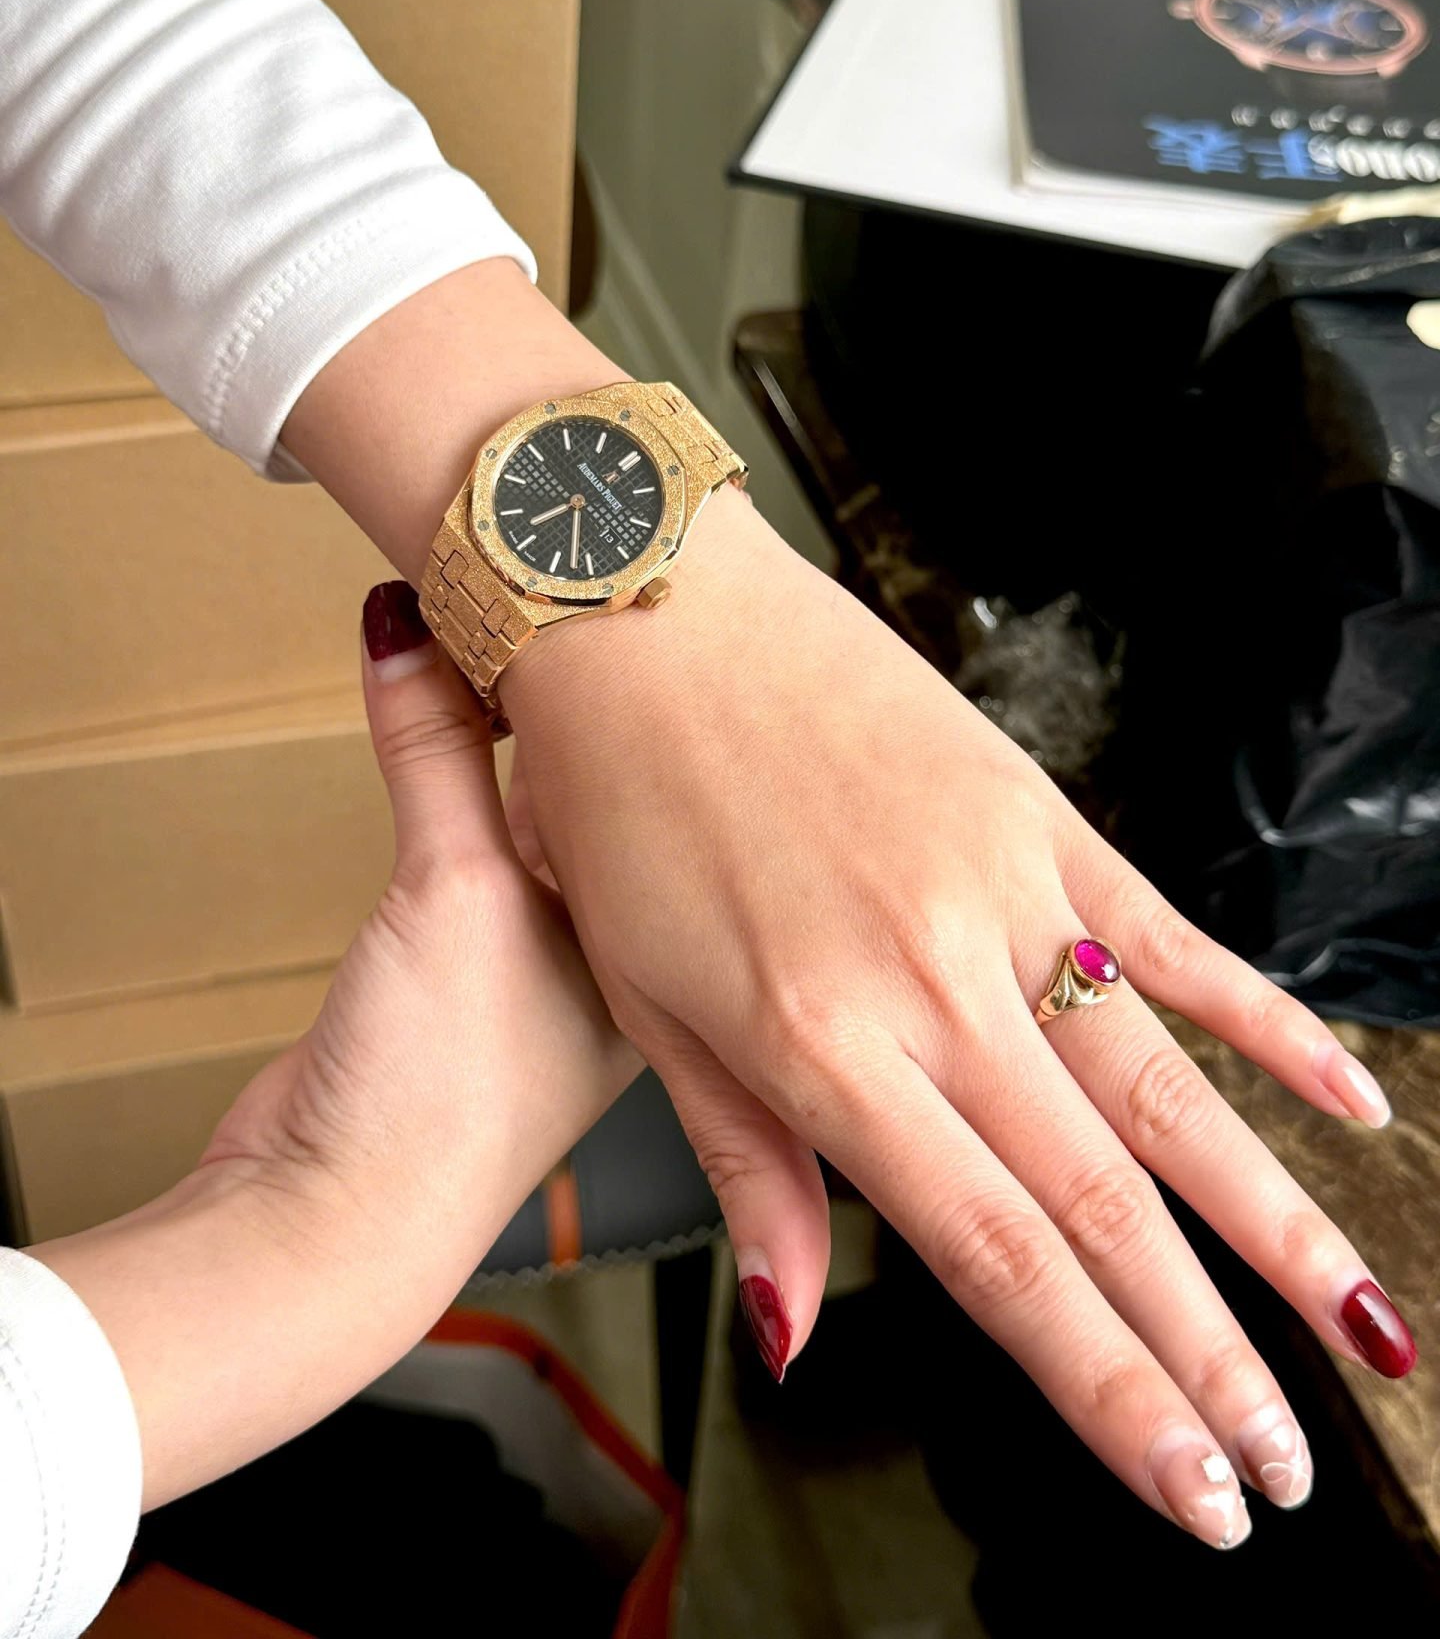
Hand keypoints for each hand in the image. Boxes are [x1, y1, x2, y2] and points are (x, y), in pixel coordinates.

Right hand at [206, 580, 639, 1276]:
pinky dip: (449, 769)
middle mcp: (635, 953)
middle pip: (622, 792)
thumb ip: (437, 753)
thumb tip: (406, 622)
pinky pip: (471, 834)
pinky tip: (423, 704)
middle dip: (586, 701)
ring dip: (516, 733)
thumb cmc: (440, 1101)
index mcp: (685, 948)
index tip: (602, 588)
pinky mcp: (464, 966)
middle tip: (547, 578)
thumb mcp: (457, 890)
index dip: (649, 693)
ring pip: (548, 810)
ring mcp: (550, 962)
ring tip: (483, 623)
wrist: (332, 1217)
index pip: (685, 788)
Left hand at [506, 490, 1413, 1548]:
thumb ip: (747, 1168)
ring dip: (1271, 1221)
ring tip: (1357, 1328)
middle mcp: (933, 981)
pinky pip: (1172, 934)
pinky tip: (1350, 1095)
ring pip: (1165, 1085)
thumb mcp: (650, 998)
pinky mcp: (1034, 816)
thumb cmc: (620, 801)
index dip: (1101, 1389)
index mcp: (824, 1043)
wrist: (641, 600)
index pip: (996, 1255)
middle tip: (1284, 1468)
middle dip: (1201, 1352)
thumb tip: (793, 1334)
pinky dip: (1266, 1019)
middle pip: (1101, 1198)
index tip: (1184, 1490)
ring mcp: (1000, 892)